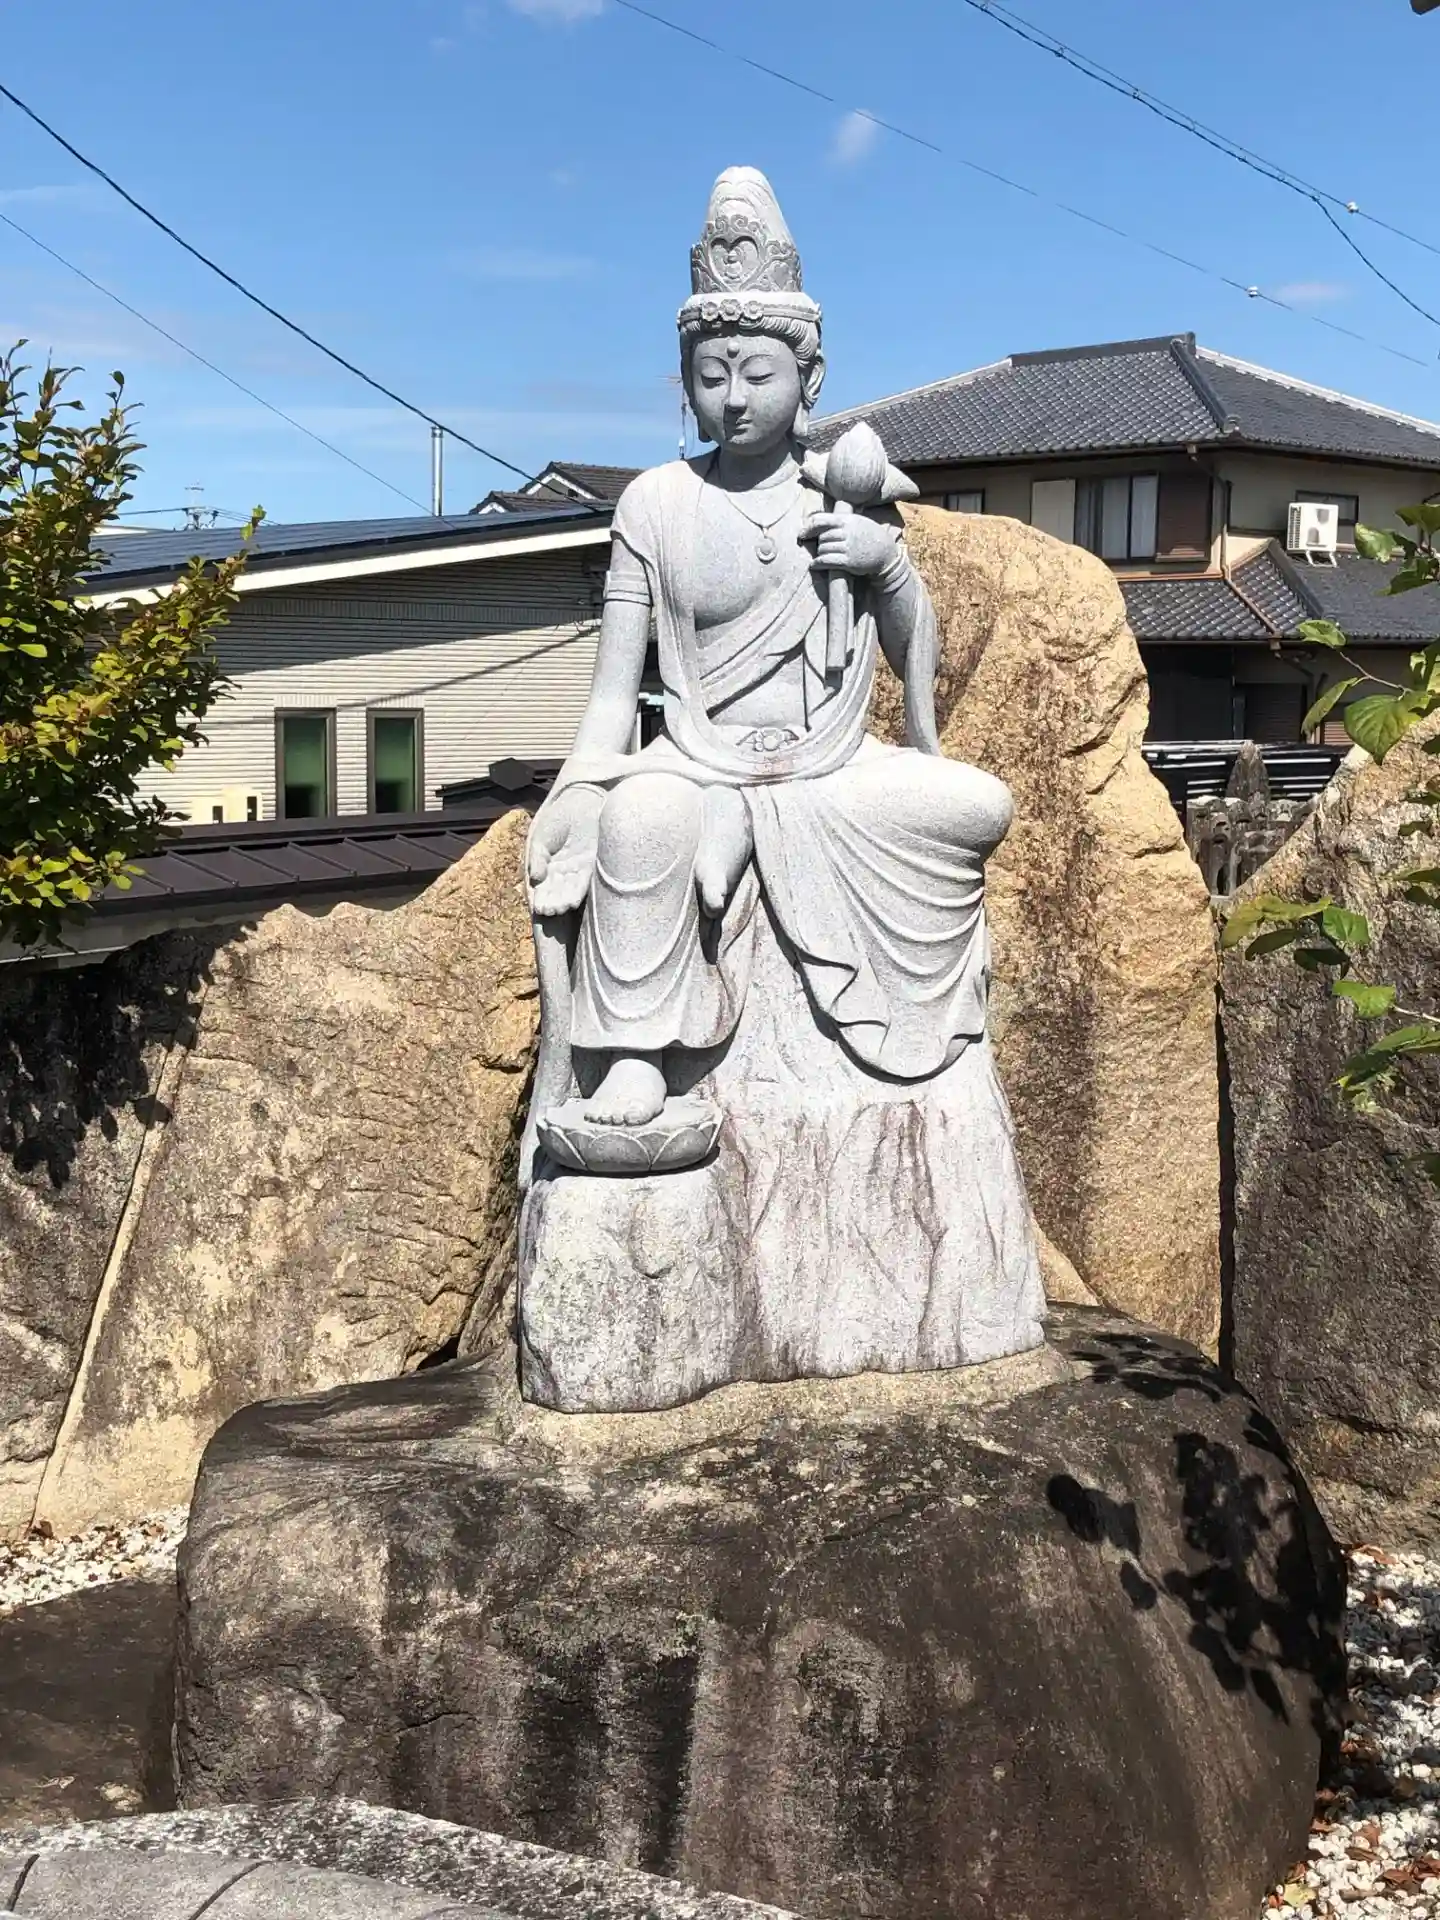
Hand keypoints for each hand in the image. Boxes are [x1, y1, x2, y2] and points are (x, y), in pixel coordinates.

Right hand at [526, 785, 603, 916]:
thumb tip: (536, 878)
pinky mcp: (590, 865)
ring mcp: (576, 870)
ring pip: (569, 891)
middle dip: (552, 903)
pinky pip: (583, 882)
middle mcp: (561, 872)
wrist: (580, 802)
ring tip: (560, 909)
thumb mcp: (541, 838)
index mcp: (546, 866)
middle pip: (555, 892)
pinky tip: (572, 902)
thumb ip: (538, 858)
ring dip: (564, 901)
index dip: (540, 898)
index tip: (538, 908)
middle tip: (549, 911)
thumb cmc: (557, 818)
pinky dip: (577, 892)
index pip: (541, 887)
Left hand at [805, 510, 900, 579]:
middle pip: (821, 537)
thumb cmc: (871, 536)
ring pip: (822, 549)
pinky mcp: (847, 562)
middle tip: (821, 547)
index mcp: (848, 520)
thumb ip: (842, 520)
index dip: (808, 527)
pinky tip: (814, 565)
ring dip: (820, 554)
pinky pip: (825, 561)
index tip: (802, 533)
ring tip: (822, 556)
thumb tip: (820, 520)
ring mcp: (847, 547)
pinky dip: (817, 564)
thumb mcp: (859, 521)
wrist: (886, 554)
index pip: (821, 520)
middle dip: (819, 543)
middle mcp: (847, 532)